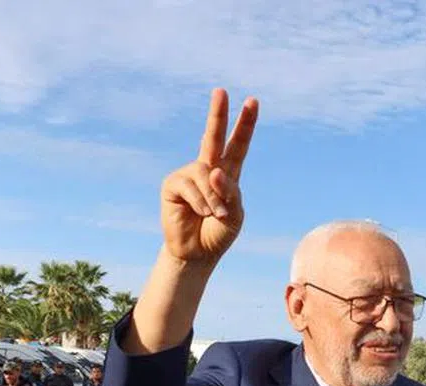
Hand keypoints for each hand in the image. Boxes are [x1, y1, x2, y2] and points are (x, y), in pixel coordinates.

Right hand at [161, 88, 258, 265]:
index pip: (238, 145)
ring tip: (215, 214)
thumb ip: (230, 192)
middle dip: (218, 114)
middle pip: (213, 136)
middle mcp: (207, 169)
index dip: (245, 125)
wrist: (197, 254)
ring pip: (205, 173)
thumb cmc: (218, 233)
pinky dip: (200, 200)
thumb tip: (213, 170)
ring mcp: (189, 175)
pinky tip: (201, 213)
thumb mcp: (235, 215)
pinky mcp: (173, 185)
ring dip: (214, 196)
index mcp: (228, 174)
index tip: (252, 102)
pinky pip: (191, 185)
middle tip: (220, 91)